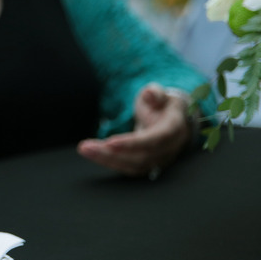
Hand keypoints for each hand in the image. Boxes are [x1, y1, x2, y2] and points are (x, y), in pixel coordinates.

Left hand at [77, 83, 191, 177]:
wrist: (170, 118)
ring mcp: (160, 158)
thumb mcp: (159, 92)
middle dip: (112, 154)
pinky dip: (110, 162)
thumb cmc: (161, 104)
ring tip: (85, 150)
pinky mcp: (149, 163)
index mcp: (174, 128)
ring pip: (133, 165)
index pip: (155, 139)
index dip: (133, 143)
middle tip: (86, 147)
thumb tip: (150, 94)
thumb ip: (155, 92)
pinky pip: (129, 167)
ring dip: (107, 160)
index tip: (110, 142)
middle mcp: (169, 148)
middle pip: (141, 157)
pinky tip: (93, 154)